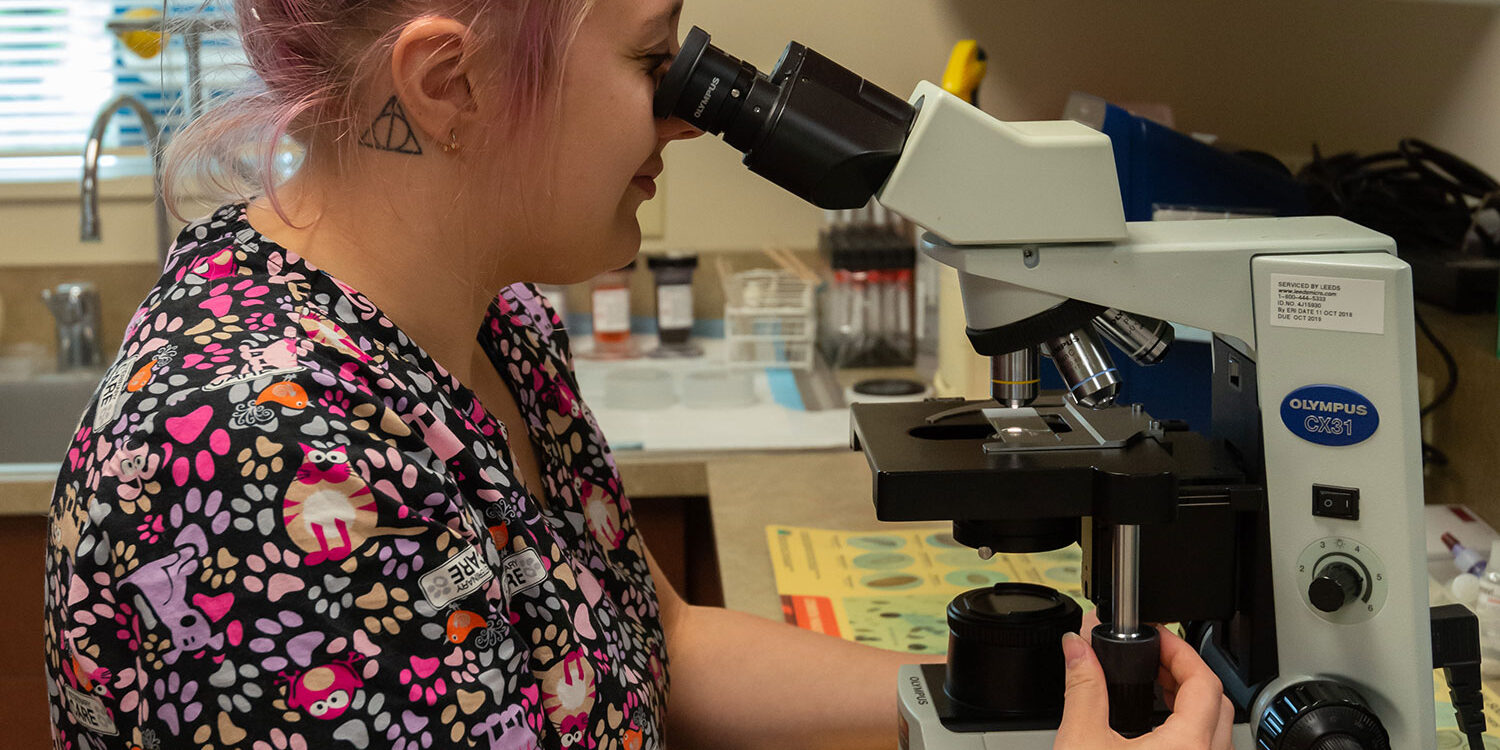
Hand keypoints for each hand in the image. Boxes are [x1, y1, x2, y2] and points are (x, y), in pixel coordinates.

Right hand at [1053, 624, 1233, 748]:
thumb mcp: (1081, 740)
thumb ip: (1083, 688)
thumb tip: (1077, 648)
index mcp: (1188, 746)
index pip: (1204, 681)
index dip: (1179, 649)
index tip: (1155, 637)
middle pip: (1218, 702)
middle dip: (1186, 672)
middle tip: (1154, 657)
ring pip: (1217, 731)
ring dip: (1191, 702)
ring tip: (1156, 687)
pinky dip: (1189, 730)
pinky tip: (1158, 728)